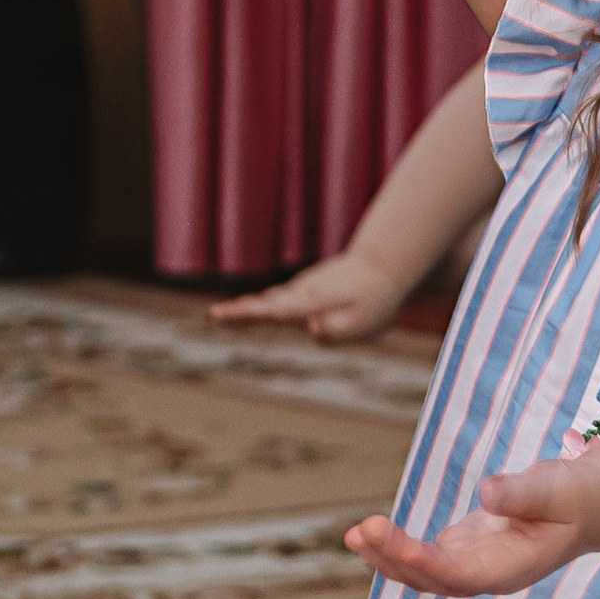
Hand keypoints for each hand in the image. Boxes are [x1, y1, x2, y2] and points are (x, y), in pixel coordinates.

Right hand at [213, 248, 401, 344]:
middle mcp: (304, 293)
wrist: (383, 266)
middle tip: (216, 314)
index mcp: (314, 302)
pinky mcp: (308, 289)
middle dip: (241, 311)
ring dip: (249, 307)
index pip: (278, 310)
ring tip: (225, 314)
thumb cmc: (376, 301)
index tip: (231, 312)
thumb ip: (337, 332)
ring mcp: (305, 289)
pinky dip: (266, 304)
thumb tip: (312, 330)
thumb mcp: (364, 324)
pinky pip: (283, 299)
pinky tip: (253, 305)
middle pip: (267, 304)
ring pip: (273, 300)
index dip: (254, 314)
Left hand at [347, 460, 599, 598]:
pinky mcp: (463, 550)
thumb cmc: (576, 497)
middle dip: (395, 559)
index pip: (462, 574)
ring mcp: (473, 565)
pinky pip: (422, 557)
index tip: (394, 542)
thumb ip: (523, 493)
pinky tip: (368, 533)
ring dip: (386, 557)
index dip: (426, 562)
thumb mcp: (556, 489)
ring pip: (422, 573)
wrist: (587, 507)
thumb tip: (487, 492)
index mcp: (513, 569)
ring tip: (353, 535)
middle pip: (434, 580)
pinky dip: (394, 547)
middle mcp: (488, 575)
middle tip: (361, 531)